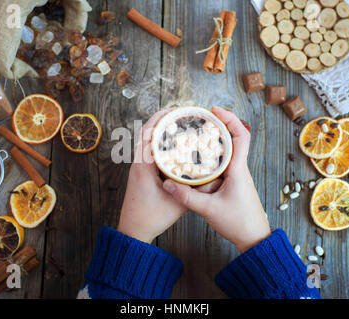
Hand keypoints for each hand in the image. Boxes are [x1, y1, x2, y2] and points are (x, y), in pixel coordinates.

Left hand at [117, 109, 220, 243]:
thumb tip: (216, 179)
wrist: (133, 230)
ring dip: (158, 131)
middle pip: (146, 132)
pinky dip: (157, 143)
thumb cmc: (151, 218)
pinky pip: (147, 151)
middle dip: (161, 120)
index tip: (177, 111)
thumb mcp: (178, 203)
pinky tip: (171, 146)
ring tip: (176, 125)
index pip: (148, 133)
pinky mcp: (139, 173)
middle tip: (180, 114)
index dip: (161, 118)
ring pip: (145, 141)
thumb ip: (196, 191)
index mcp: (143, 166)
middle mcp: (137, 163)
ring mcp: (137, 168)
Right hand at [162, 106, 270, 251]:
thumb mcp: (209, 209)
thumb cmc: (239, 223)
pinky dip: (213, 153)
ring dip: (216, 138)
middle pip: (234, 137)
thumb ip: (187, 197)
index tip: (214, 111)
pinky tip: (199, 157)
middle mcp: (239, 168)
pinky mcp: (233, 182)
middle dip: (219, 124)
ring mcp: (237, 175)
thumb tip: (167, 184)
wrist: (254, 238)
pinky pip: (224, 161)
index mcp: (238, 169)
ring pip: (228, 149)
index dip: (230, 119)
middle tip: (200, 118)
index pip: (241, 136)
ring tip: (198, 132)